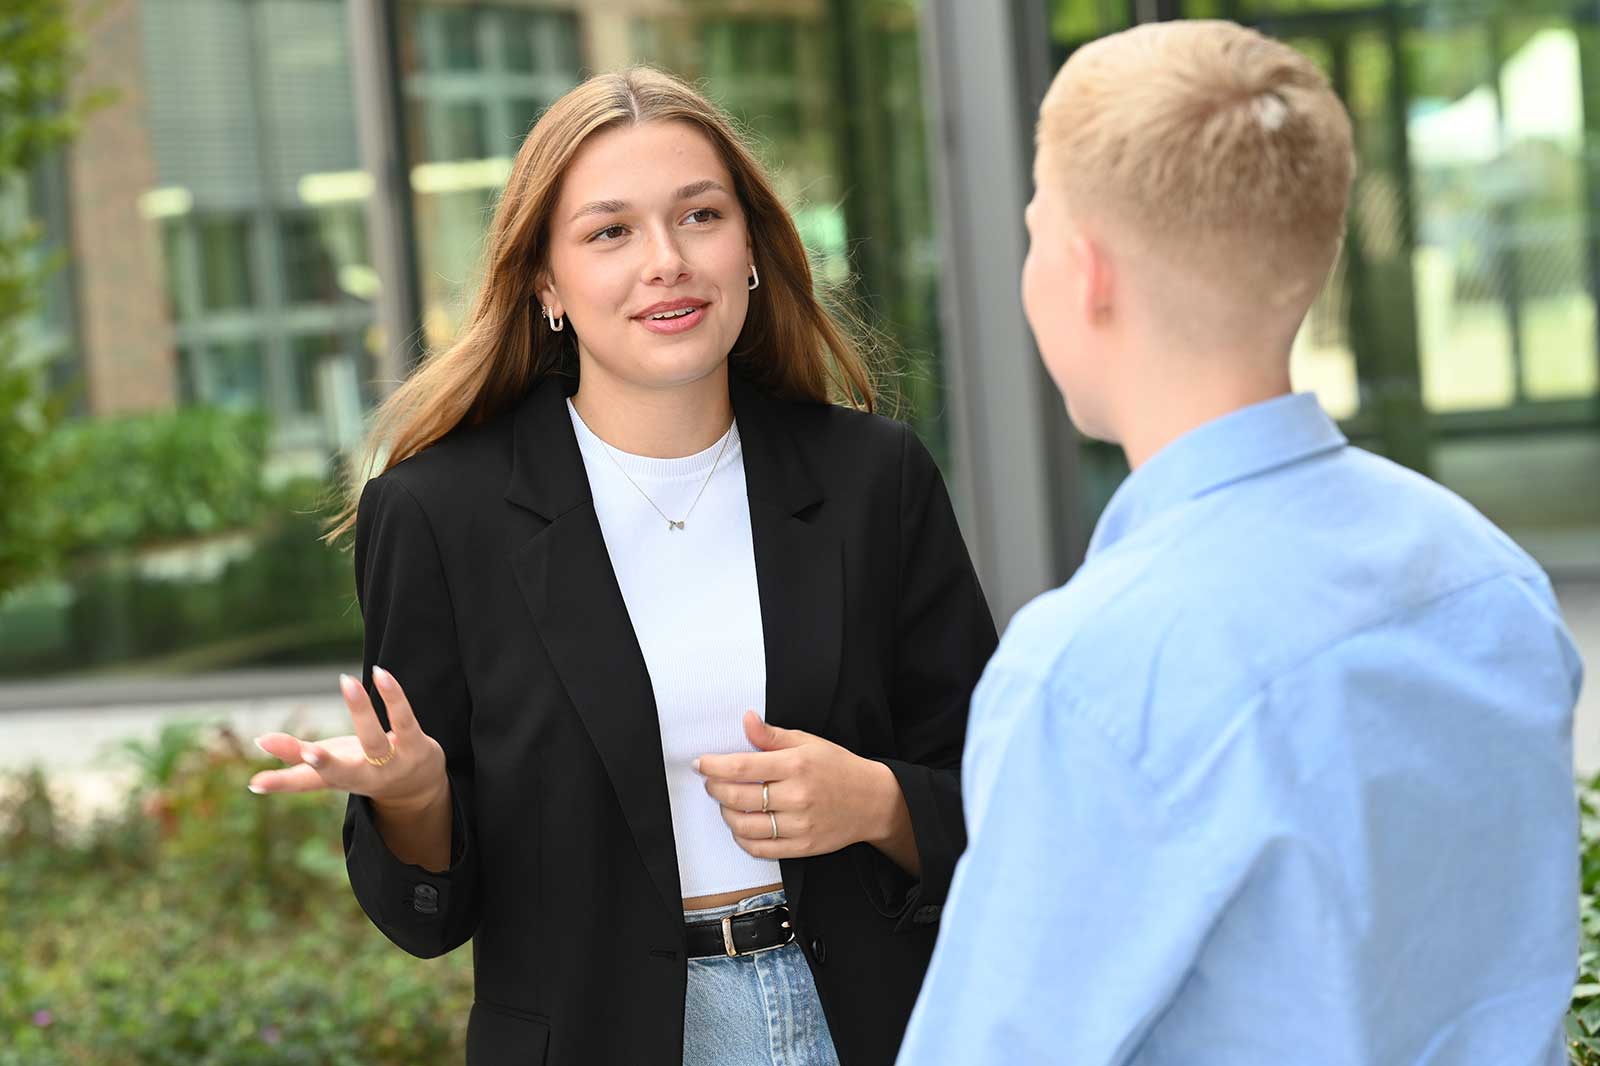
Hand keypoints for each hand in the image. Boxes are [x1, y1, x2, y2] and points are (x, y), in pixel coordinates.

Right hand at [248, 667, 447, 813]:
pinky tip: (380, 675)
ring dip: (360, 710)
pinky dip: (392, 696)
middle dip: (324, 764)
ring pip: (374, 740)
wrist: (417, 789)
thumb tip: (258, 740)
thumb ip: (295, 753)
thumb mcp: (331, 763)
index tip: (256, 783)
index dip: (281, 783)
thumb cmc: (363, 770)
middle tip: (308, 753)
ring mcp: (392, 765)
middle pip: (341, 772)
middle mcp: (363, 777)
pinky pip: (403, 720)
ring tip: (345, 681)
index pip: (305, 782)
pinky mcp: (417, 748)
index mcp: (337, 780)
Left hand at [695, 711, 905, 861]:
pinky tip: (741, 826)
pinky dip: (742, 839)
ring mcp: (799, 825)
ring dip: (726, 814)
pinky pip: (760, 849)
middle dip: (714, 788)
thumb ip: (772, 735)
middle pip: (737, 797)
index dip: (713, 766)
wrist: (873, 801)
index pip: (741, 767)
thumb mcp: (808, 742)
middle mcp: (796, 796)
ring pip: (744, 826)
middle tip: (711, 782)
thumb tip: (746, 719)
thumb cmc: (838, 767)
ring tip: (726, 803)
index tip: (700, 763)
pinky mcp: (802, 846)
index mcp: (796, 765)